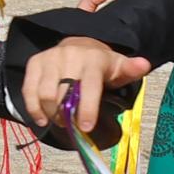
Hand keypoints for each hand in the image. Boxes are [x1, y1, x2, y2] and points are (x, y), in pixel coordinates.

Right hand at [22, 35, 146, 137]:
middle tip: (72, 126)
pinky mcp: (35, 63)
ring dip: (51, 114)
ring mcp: (50, 58)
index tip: (85, 128)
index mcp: (93, 59)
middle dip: (67, 117)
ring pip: (44, 95)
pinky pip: (29, 90)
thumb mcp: (120, 67)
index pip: (88, 86)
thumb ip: (132, 70)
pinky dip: (34, 109)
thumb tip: (144, 64)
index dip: (87, 109)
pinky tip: (43, 119)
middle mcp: (69, 56)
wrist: (80, 45)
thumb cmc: (101, 64)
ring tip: (60, 121)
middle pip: (63, 95)